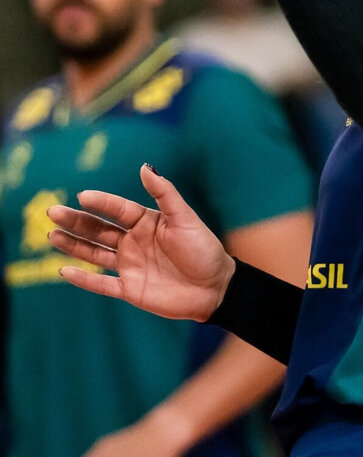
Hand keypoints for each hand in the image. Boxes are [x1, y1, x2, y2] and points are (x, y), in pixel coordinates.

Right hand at [48, 163, 234, 320]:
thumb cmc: (204, 250)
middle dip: (76, 221)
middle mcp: (134, 242)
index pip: (117, 209)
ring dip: (73, 245)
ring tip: (52, 234)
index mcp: (146, 222)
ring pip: (95, 254)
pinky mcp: (131, 289)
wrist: (216, 288)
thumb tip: (144, 166)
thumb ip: (164, 193)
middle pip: (98, 229)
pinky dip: (84, 279)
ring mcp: (130, 266)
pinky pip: (102, 284)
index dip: (101, 202)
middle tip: (52, 211)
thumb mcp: (185, 218)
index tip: (82, 196)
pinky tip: (64, 270)